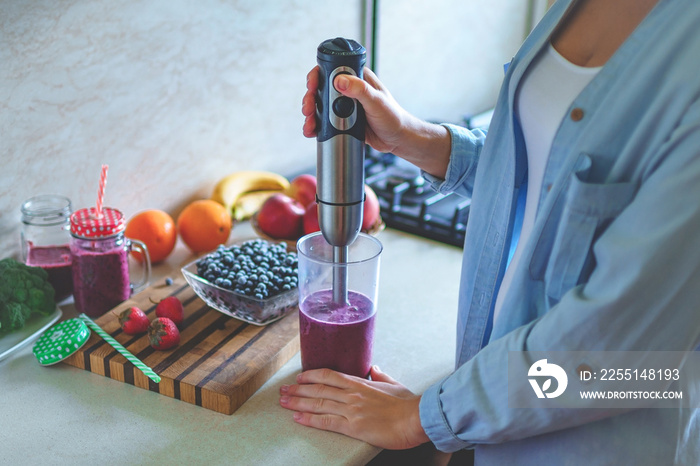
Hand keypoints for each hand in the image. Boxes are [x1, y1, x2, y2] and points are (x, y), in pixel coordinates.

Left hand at [279, 366, 429, 449]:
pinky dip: (310, 419)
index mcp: (360, 383)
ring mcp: (351, 409)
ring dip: (297, 402)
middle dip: (298, 389)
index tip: (299, 377)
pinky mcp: (353, 426)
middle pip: (318, 389)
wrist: (415, 418)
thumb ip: (381, 376)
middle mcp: (352, 394)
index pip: (329, 375)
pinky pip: (326, 421)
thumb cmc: (407, 404)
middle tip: (282, 390)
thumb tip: (375, 368)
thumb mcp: (393, 384)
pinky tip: (297, 418)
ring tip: (283, 402)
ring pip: (318, 403)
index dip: (311, 376)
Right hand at [302, 66, 409, 154]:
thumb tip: (339, 81)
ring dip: (311, 114)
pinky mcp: (343, 121)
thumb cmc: (393, 118)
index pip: (332, 70)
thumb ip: (359, 90)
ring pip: (321, 106)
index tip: (312, 85)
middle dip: (310, 98)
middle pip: (321, 89)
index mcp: (358, 78)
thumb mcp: (376, 102)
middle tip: (307, 109)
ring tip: (309, 124)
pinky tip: (312, 131)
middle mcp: (349, 90)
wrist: (398, 139)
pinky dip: (316, 125)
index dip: (318, 76)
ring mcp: (345, 106)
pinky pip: (325, 121)